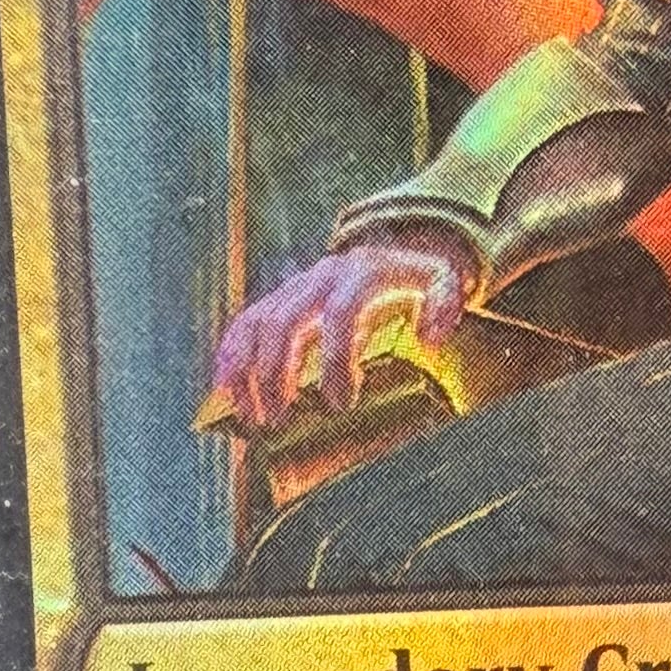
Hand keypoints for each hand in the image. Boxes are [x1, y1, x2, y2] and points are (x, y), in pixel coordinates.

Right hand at [202, 232, 472, 431]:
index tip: (340, 403)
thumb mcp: (445, 282)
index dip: (336, 358)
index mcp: (360, 275)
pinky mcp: (278, 298)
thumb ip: (445, 304)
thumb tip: (431, 337)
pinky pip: (245, 321)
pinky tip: (224, 388)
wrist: (393, 251)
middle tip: (281, 419)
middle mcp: (320, 277)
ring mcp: (294, 287)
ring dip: (246, 370)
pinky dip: (230, 353)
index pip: (341, 315)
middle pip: (285, 322)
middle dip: (277, 373)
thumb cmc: (419, 279)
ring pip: (256, 322)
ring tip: (251, 416)